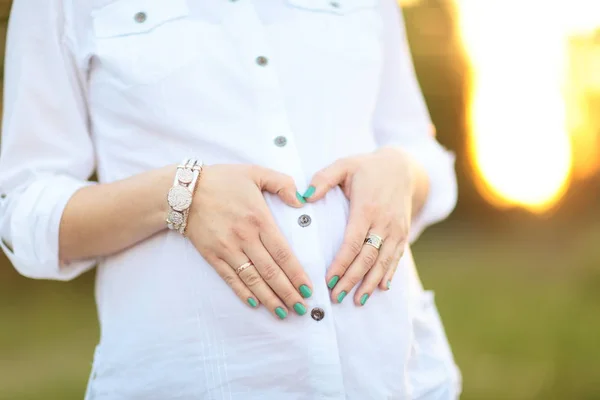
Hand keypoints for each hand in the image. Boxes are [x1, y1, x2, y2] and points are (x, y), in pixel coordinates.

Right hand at [186, 164, 312, 319]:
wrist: (182, 190)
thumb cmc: (222, 180)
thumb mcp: (255, 173)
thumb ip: (282, 183)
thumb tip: (302, 200)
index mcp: (259, 219)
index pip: (283, 253)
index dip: (296, 273)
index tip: (308, 288)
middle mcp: (245, 237)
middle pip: (270, 272)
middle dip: (288, 293)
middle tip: (301, 309)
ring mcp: (227, 248)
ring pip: (252, 279)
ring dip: (269, 298)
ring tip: (283, 312)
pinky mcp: (212, 255)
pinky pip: (230, 278)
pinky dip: (243, 293)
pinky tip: (255, 304)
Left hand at [304, 147, 417, 305]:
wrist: (403, 167)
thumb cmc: (367, 167)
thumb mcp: (344, 165)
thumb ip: (323, 179)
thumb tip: (304, 196)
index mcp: (367, 208)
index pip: (353, 242)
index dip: (341, 263)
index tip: (329, 280)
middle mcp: (384, 222)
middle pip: (368, 257)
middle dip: (352, 279)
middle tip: (337, 297)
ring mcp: (397, 229)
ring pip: (383, 261)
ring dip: (370, 283)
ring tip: (358, 301)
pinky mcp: (404, 233)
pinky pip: (396, 257)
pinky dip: (389, 274)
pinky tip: (381, 288)